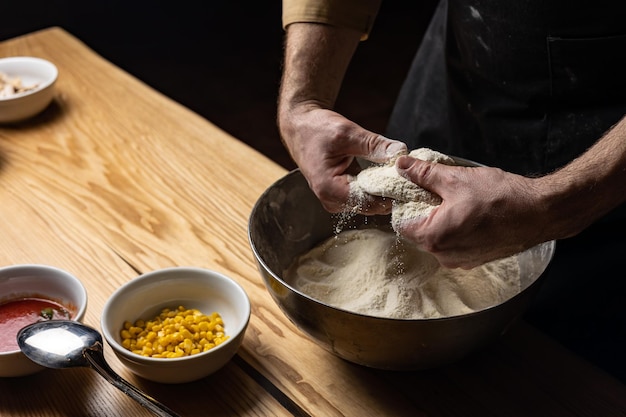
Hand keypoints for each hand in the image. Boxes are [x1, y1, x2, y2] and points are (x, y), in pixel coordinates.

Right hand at [280, 105, 406, 212]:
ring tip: (406, 178)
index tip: (413, 184)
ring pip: (369, 203)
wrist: (301, 127)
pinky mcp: (341, 195)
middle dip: (392, 194)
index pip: (369, 202)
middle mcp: (331, 200)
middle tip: (416, 181)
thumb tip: (401, 152)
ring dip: (386, 192)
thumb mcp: (347, 133)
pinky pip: (364, 197)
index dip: (392, 194)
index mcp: (329, 188)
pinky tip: (392, 178)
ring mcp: (335, 200)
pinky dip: (378, 188)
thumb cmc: (317, 129)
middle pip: (370, 206)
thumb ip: (374, 145)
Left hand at [394, 155, 545, 267]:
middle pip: (419, 231)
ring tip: (458, 200)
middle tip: (439, 190)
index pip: (402, 223)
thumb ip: (424, 174)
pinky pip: (455, 244)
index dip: (406, 203)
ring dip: (441, 220)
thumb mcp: (456, 179)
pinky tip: (471, 212)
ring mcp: (460, 261)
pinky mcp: (475, 260)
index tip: (416, 189)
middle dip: (424, 210)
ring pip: (438, 237)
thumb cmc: (501, 198)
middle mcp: (444, 256)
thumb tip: (402, 166)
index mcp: (433, 238)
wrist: (541, 213)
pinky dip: (456, 229)